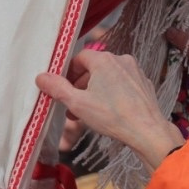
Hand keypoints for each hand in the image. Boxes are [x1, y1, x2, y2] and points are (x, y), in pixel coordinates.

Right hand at [37, 50, 183, 169]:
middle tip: (72, 105)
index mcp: (104, 60)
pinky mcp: (144, 84)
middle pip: (94, 68)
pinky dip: (112, 94)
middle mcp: (121, 60)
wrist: (147, 130)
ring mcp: (135, 71)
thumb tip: (40, 77)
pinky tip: (108, 112)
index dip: (68, 72)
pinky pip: (123, 84)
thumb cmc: (112, 116)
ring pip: (108, 77)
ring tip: (87, 112)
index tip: (62, 88)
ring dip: (95, 91)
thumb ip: (57, 88)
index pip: (79, 58)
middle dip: (80, 86)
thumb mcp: (78, 103)